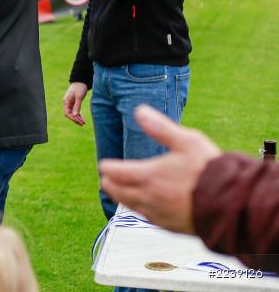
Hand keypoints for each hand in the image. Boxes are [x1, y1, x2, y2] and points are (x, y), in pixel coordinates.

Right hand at [63, 82, 88, 125]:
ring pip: (72, 113)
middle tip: (83, 124)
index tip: (79, 122)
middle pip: (69, 114)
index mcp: (66, 101)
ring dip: (77, 118)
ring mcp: (70, 103)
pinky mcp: (73, 102)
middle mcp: (67, 103)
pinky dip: (78, 114)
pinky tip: (82, 118)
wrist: (81, 81)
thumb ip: (77, 106)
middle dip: (75, 119)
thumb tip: (75, 115)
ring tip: (83, 123)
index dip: (73, 118)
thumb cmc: (79, 88)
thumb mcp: (79, 97)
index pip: (67, 113)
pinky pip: (75, 110)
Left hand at [99, 105, 220, 233]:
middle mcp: (148, 197)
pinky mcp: (170, 226)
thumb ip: (161, 127)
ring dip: (123, 198)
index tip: (105, 164)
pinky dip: (141, 210)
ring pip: (131, 206)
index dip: (108, 167)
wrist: (233, 204)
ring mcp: (159, 214)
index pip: (115, 173)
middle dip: (110, 183)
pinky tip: (145, 207)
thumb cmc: (210, 170)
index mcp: (148, 175)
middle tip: (106, 179)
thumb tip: (139, 110)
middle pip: (118, 192)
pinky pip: (148, 218)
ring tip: (120, 192)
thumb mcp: (187, 141)